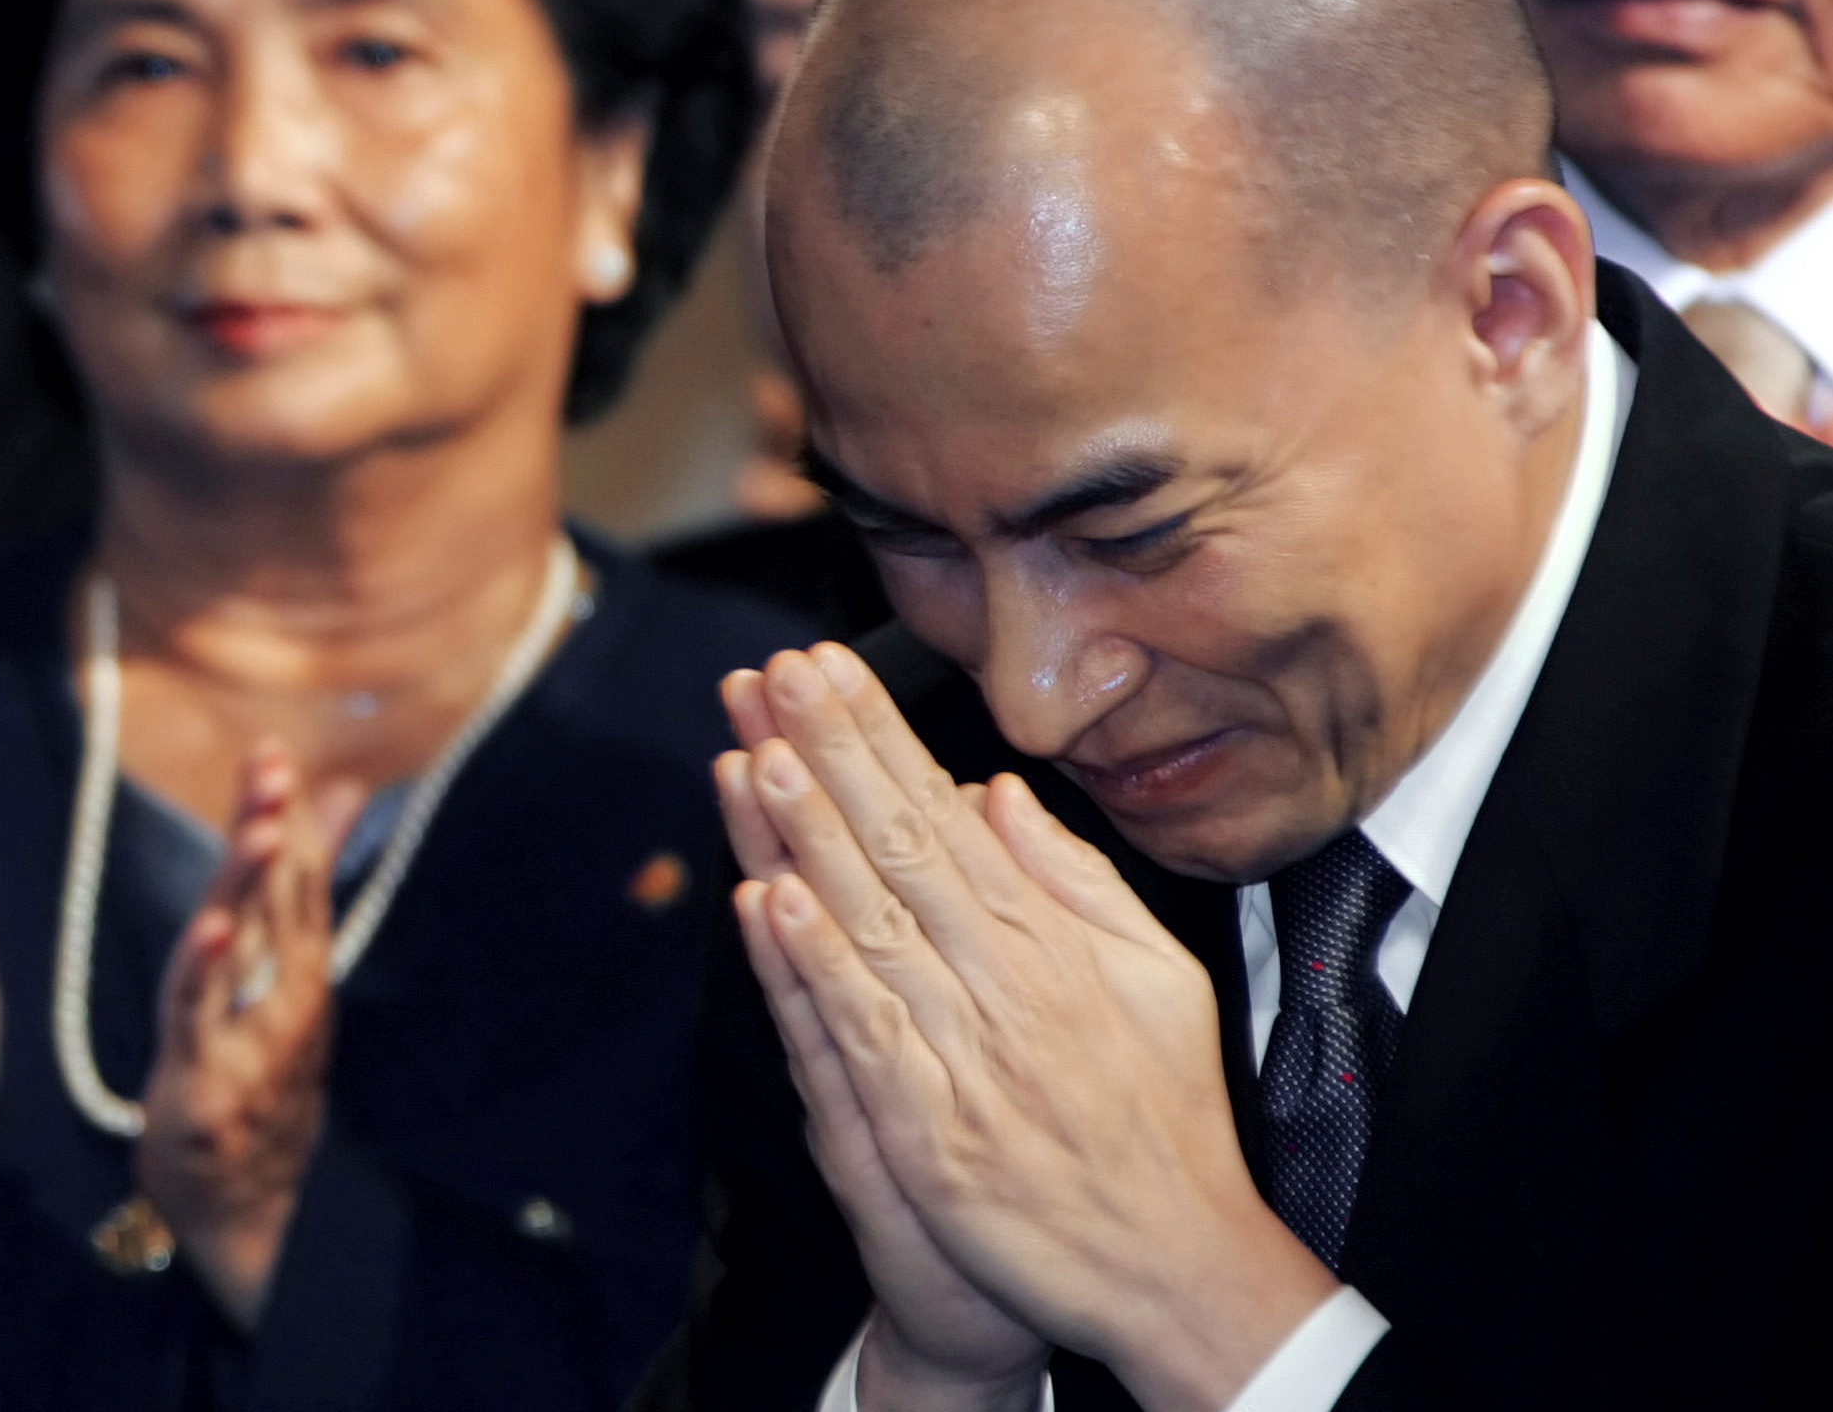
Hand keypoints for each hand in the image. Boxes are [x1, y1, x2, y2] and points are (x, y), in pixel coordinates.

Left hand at [137, 745, 361, 1329]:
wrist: (250, 1196)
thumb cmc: (264, 1067)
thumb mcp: (288, 966)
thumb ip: (310, 875)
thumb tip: (339, 791)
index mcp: (301, 962)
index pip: (298, 874)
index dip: (285, 811)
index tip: (273, 750)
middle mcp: (287, 991)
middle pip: (280, 899)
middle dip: (274, 830)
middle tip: (273, 769)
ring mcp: (252, 1034)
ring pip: (250, 948)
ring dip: (252, 885)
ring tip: (256, 828)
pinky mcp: (207, 1077)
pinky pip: (203, 1014)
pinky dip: (208, 967)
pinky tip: (212, 925)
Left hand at [718, 646, 1335, 1411]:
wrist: (1178, 1266)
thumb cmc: (1165, 1117)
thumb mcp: (1158, 973)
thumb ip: (1074, 878)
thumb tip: (995, 792)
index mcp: (1048, 937)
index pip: (941, 814)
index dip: (877, 738)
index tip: (825, 670)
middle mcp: (1003, 980)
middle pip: (900, 846)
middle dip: (832, 754)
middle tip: (774, 676)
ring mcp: (966, 1055)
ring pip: (871, 924)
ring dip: (810, 838)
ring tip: (759, 754)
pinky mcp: (933, 1134)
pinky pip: (864, 1036)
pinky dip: (816, 969)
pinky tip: (770, 904)